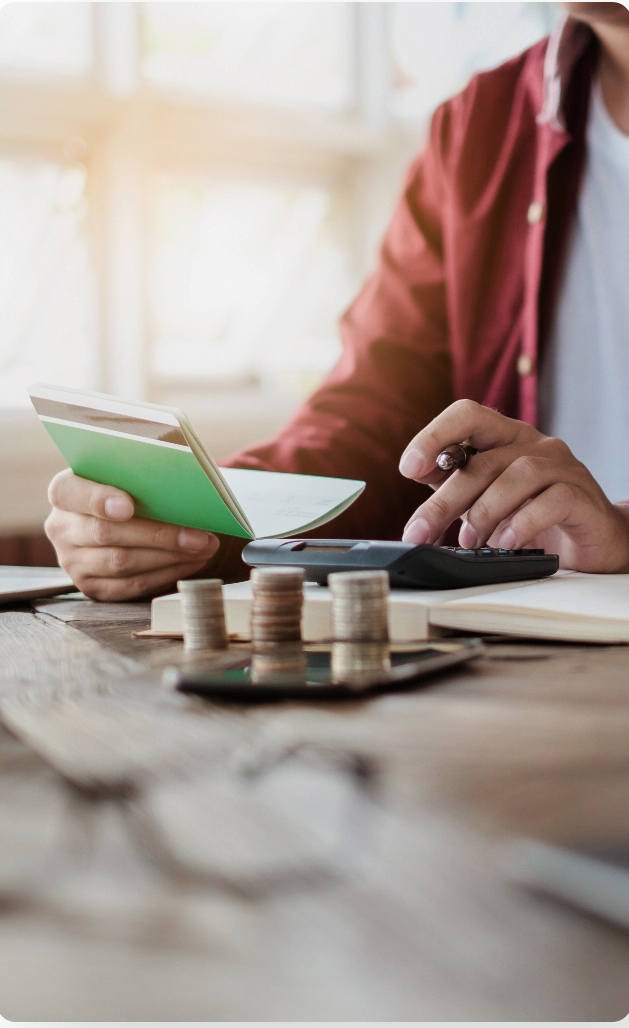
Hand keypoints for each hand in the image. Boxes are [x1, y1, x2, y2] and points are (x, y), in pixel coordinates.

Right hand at [46, 469, 219, 599]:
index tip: (127, 506)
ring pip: (121, 563)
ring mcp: (73, 561)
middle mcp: (61, 528)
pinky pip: (130, 586)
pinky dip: (165, 574)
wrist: (111, 519)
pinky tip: (190, 562)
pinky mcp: (92, 587)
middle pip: (106, 533)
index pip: (70, 492)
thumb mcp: (125, 475)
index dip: (98, 499)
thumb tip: (188, 483)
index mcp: (64, 493)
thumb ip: (142, 475)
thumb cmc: (126, 490)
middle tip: (198, 536)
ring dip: (169, 557)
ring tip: (203, 548)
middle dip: (159, 535)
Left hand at [398, 399, 628, 572]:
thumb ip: (454, 486)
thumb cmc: (536, 516)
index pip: (467, 415)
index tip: (408, 467)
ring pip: (517, 475)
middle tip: (421, 531)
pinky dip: (524, 523)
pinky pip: (553, 500)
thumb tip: (414, 485)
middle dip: (445, 500)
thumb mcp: (487, 498)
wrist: (593, 541)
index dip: (434, 435)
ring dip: (484, 511)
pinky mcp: (584, 497)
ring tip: (469, 541)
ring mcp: (562, 467)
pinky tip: (507, 544)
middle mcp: (534, 445)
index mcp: (505, 438)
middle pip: (483, 460)